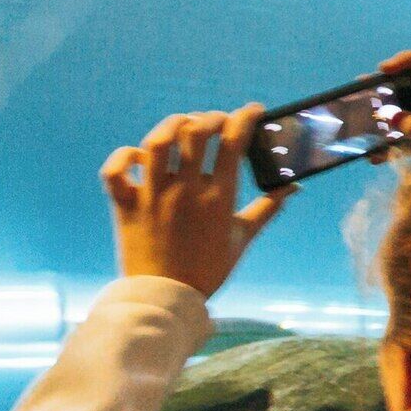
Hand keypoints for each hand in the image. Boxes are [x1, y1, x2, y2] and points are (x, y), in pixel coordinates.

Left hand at [105, 107, 286, 297]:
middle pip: (196, 132)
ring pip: (157, 142)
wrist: (166, 299)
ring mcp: (152, 196)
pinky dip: (125, 156)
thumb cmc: (208, 269)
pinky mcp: (125, 204)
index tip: (251, 111)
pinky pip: (116, 170)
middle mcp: (185, 191)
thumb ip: (267, 209)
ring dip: (172, 126)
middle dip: (209, 118)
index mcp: (218, 198)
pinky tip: (140, 158)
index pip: (233, 141)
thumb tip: (294, 188)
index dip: (245, 117)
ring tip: (181, 128)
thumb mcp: (242, 238)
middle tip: (215, 123)